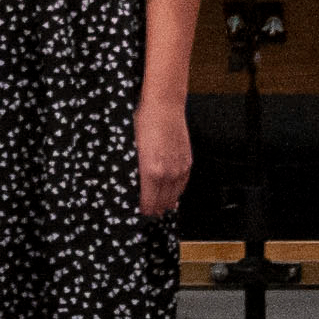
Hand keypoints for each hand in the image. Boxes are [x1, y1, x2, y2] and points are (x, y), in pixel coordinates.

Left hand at [134, 92, 192, 219]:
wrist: (164, 106)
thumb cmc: (145, 122)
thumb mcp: (131, 147)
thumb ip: (134, 169)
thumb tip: (132, 183)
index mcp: (151, 171)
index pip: (149, 202)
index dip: (144, 209)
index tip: (140, 211)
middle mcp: (168, 173)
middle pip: (163, 202)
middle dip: (155, 209)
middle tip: (149, 211)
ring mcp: (180, 168)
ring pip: (175, 196)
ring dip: (167, 202)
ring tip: (161, 206)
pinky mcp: (187, 161)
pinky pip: (183, 184)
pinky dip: (177, 191)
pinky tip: (173, 193)